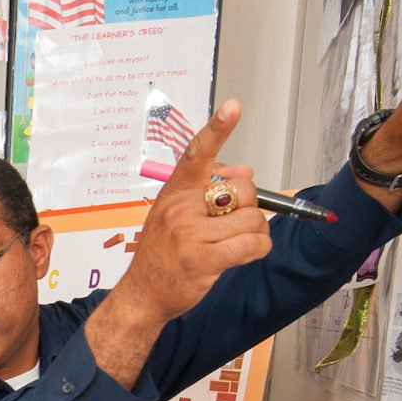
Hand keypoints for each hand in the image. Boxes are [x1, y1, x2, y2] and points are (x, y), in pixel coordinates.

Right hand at [113, 100, 270, 328]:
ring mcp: (190, 235)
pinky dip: (259, 249)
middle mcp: (180, 209)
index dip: (217, 128)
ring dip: (256, 232)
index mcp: (175, 192)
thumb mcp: (175, 214)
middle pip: (243, 190)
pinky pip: (251, 245)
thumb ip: (208, 190)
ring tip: (238, 242)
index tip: (232, 106)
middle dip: (249, 206)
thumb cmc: (161, 254)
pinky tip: (247, 253)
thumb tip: (246, 171)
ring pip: (252, 220)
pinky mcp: (203, 260)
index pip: (197, 153)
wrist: (142, 294)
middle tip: (234, 223)